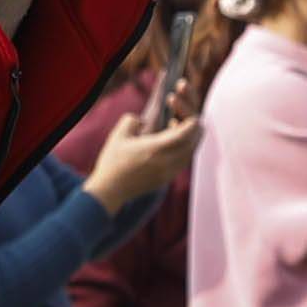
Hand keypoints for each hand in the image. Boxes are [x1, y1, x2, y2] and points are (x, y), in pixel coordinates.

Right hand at [80, 107, 204, 212]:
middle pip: (192, 144)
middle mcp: (166, 162)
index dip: (192, 123)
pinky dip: (185, 152)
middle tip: (194, 121)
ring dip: (191, 142)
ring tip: (186, 131)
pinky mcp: (166, 180)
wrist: (110, 190)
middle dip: (196, 132)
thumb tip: (143, 120)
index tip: (192, 116)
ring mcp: (168, 173)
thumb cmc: (113, 162)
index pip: (185, 134)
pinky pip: (183, 163)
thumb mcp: (119, 134)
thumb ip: (132, 120)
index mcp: (156, 148)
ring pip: (189, 155)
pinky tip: (176, 145)